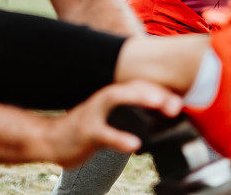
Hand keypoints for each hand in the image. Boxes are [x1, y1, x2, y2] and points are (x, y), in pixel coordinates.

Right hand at [44, 81, 181, 167]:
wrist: (49, 140)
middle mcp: (103, 100)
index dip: (160, 90)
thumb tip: (156, 116)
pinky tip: (134, 144)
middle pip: (130, 86)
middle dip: (154, 90)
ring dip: (138, 97)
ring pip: (114, 97)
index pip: (138, 87)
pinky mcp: (86, 132)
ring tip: (158, 102)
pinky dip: (120, 138)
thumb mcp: (107, 118)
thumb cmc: (84, 129)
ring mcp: (93, 113)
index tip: (181, 99)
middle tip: (176, 101)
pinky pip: (104, 134)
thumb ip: (128, 114)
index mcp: (111, 97)